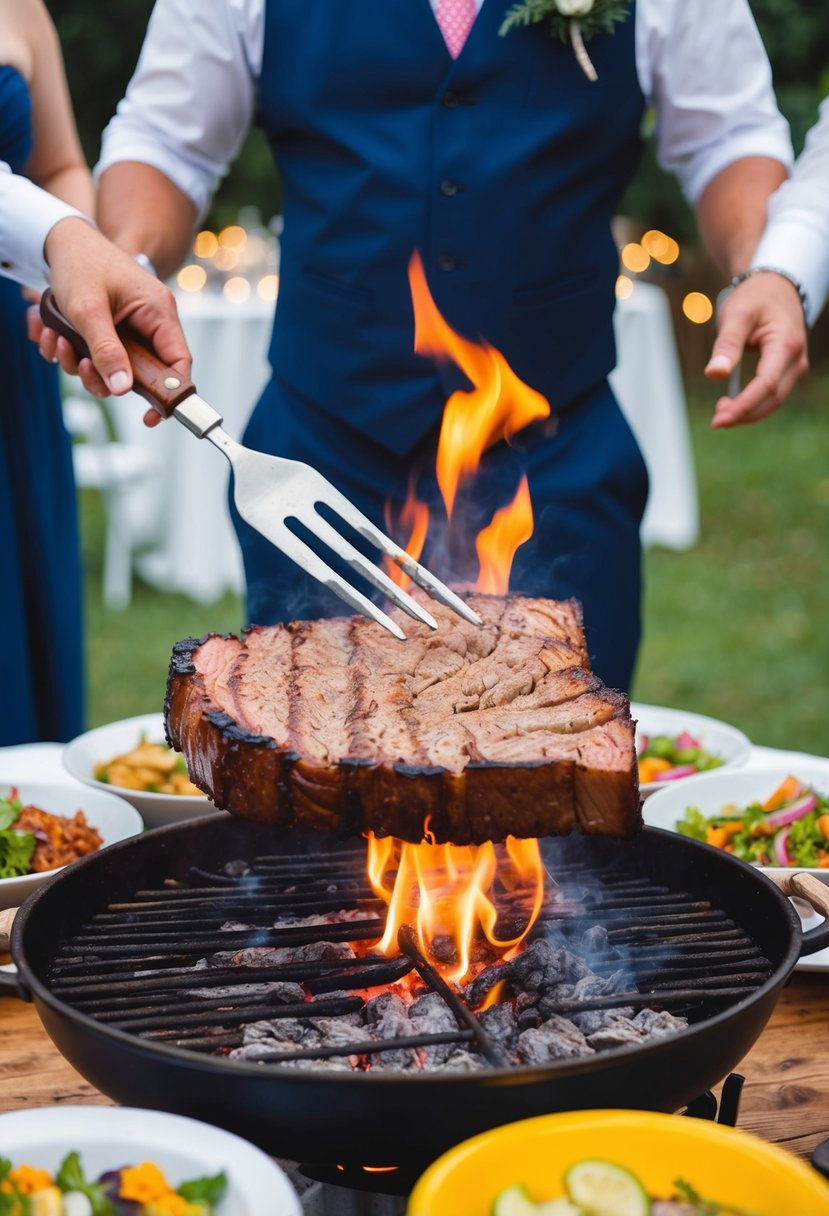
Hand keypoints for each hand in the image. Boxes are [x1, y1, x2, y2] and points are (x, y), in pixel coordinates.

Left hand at [31, 216, 191, 427]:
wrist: (61, 238)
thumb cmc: (81, 264)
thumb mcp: (88, 310)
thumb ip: (106, 351)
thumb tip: (122, 390)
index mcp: (159, 313)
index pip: (179, 364)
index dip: (170, 394)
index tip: (150, 416)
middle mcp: (151, 322)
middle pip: (143, 372)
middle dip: (105, 376)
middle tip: (80, 367)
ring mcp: (133, 327)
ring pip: (117, 368)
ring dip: (82, 364)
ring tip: (57, 341)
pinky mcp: (114, 329)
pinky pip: (101, 355)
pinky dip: (75, 352)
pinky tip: (54, 335)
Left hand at [704, 271, 807, 427]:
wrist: (776, 286)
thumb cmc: (755, 298)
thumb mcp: (737, 315)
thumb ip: (726, 344)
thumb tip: (714, 374)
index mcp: (786, 344)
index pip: (766, 384)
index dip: (744, 405)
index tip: (719, 418)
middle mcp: (796, 358)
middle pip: (772, 398)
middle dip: (744, 414)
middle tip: (716, 421)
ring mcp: (795, 365)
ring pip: (775, 400)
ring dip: (749, 412)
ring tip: (721, 415)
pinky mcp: (788, 369)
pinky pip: (773, 393)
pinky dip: (754, 404)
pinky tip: (733, 406)